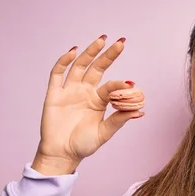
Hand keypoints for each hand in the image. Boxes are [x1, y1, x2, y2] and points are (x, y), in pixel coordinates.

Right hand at [31, 35, 143, 174]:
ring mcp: (69, 90)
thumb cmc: (83, 145)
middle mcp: (85, 91)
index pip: (110, 86)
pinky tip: (73, 52)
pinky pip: (57, 74)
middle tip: (120, 42)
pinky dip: (64, 61)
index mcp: (98, 100)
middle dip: (108, 55)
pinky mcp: (54, 94)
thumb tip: (140, 111)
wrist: (62, 154)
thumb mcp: (104, 133)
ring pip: (79, 66)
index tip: (131, 84)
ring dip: (89, 52)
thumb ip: (119, 120)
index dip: (120, 84)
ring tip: (101, 40)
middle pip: (97, 68)